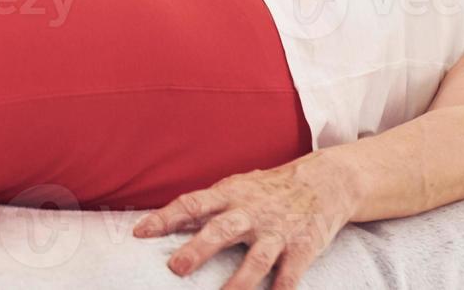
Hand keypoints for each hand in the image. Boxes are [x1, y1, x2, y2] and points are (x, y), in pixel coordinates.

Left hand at [131, 153, 357, 288]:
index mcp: (230, 195)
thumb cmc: (268, 189)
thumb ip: (207, 206)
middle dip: (198, 249)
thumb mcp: (236, 188)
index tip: (140, 232)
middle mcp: (251, 213)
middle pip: (221, 230)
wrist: (324, 183)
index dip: (164, 217)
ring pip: (256, 260)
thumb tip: (170, 221)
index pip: (191, 204)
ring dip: (238, 282)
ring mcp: (278, 232)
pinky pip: (290, 275)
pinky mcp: (303, 248)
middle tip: (175, 267)